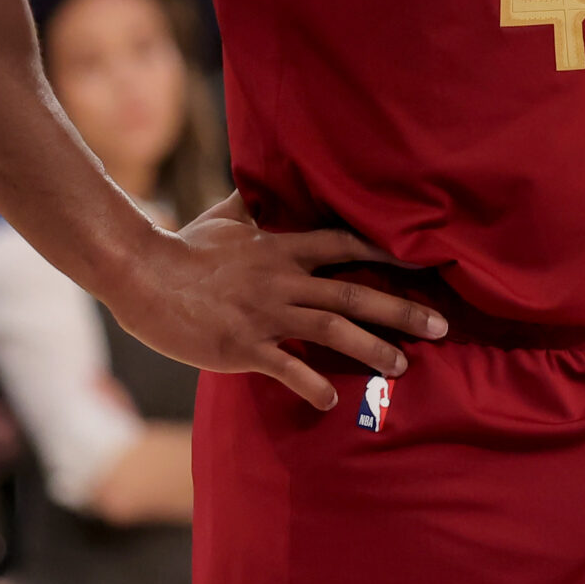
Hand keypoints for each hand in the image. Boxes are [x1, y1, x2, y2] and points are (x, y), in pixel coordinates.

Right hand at [102, 192, 447, 411]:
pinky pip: (286, 368)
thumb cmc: (183, 247)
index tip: (423, 261)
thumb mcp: (224, 218)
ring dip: (373, 348)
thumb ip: (251, 206)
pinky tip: (331, 401)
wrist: (142, 274)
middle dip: (402, 309)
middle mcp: (283, 280)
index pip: (344, 244)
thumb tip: (260, 183)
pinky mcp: (243, 346)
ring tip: (404, 367)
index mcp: (281, 249)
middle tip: (442, 325)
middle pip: (354, 292)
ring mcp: (265, 314)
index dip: (386, 251)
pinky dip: (311, 384)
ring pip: (333, 329)